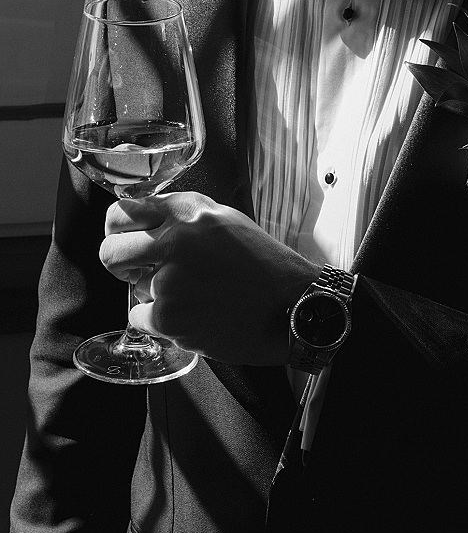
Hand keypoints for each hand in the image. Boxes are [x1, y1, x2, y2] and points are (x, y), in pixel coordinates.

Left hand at [99, 192, 318, 364]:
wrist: (291, 307)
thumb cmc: (264, 265)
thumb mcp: (226, 220)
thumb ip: (183, 215)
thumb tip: (143, 216)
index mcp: (189, 212)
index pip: (123, 211)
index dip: (117, 228)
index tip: (124, 237)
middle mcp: (176, 240)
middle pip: (111, 250)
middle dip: (119, 263)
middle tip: (137, 271)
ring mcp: (169, 280)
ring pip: (131, 287)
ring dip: (153, 294)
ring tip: (193, 296)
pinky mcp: (168, 316)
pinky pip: (139, 317)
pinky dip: (159, 321)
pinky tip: (192, 315)